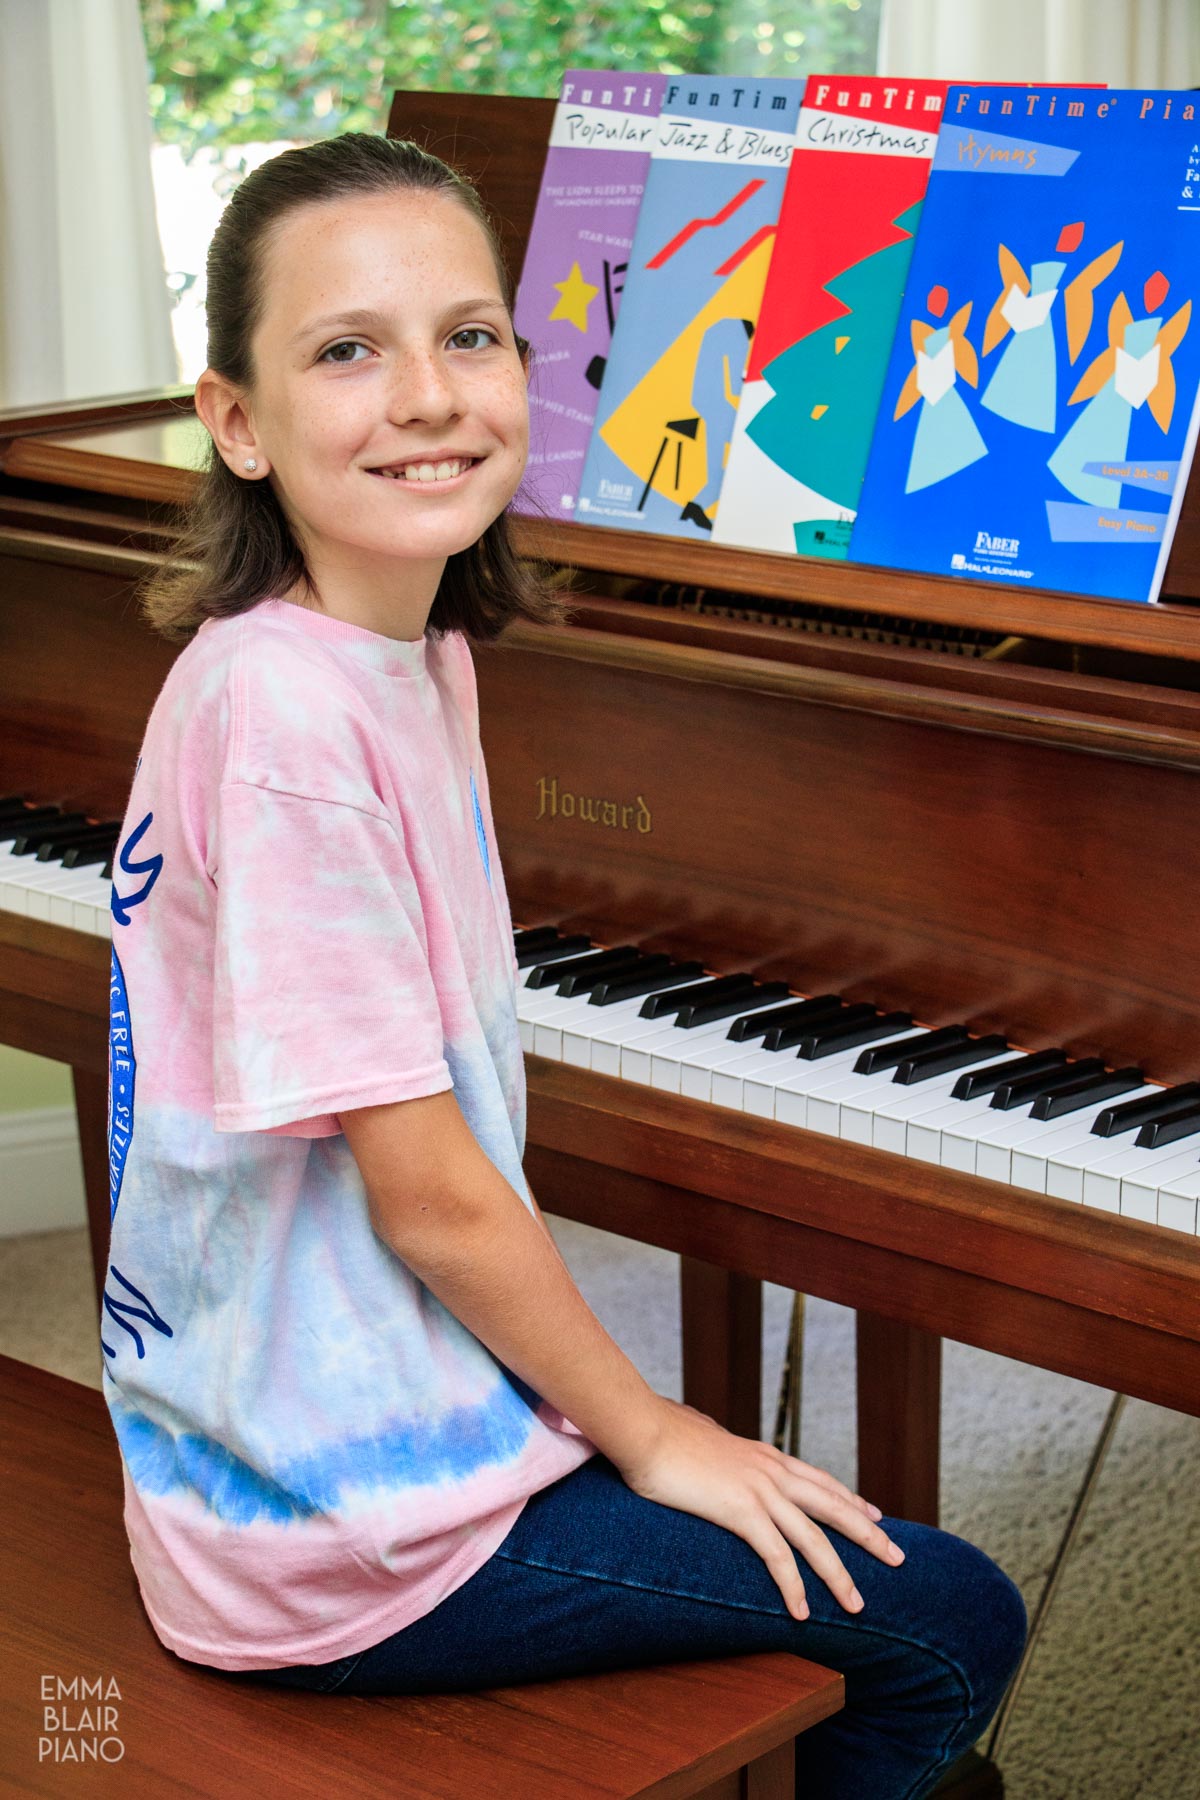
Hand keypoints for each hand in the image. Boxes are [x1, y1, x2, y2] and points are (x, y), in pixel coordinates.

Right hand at [616, 1396, 905, 1621]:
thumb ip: (717, 1448)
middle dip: (868, 1534)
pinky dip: (794, 1586)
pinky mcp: (740, 1510)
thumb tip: (708, 1444)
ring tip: (857, 1604)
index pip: (820, 1480)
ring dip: (839, 1574)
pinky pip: (777, 1556)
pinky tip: (803, 1610)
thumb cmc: (661, 1433)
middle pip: (833, 1506)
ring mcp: (759, 1489)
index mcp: (764, 1455)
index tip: (875, 1515)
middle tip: (897, 1557)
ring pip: (813, 1537)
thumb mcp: (702, 1438)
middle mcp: (771, 1470)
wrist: (642, 1427)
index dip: (851, 1500)